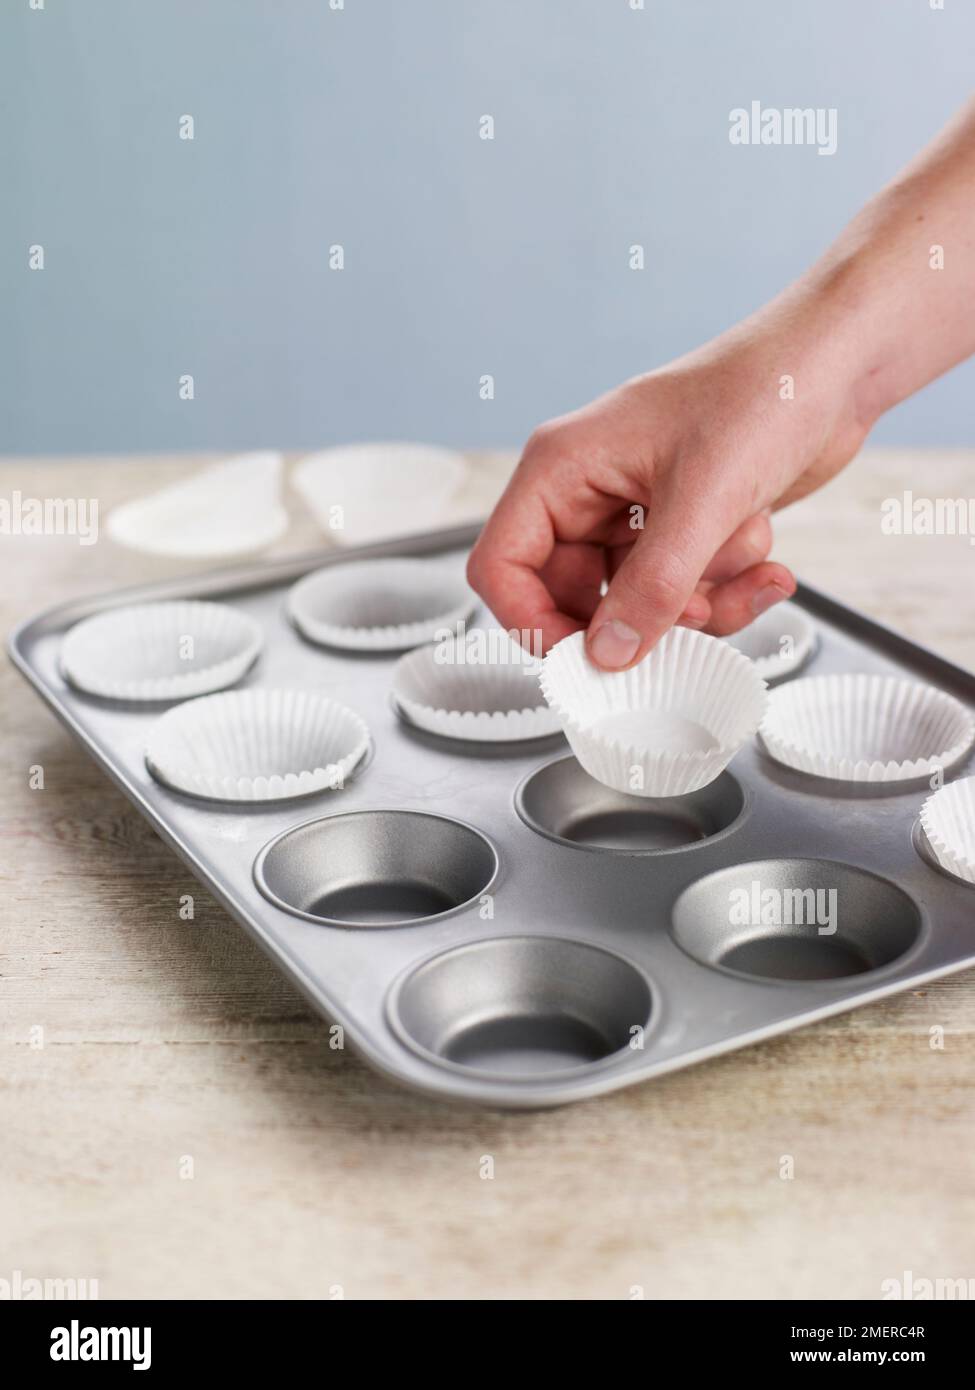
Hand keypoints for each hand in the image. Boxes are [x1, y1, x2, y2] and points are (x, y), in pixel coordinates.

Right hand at [468, 317, 866, 668]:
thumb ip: (652, 587)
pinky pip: (684, 592)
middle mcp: (588, 493)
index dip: (530, 621)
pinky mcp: (681, 530)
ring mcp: (634, 514)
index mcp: (562, 467)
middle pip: (573, 598)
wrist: (836, 363)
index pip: (502, 565)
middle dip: (640, 618)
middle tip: (691, 619)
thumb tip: (608, 655)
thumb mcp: (704, 500)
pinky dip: (727, 589)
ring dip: (701, 602)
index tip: (584, 660)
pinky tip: (766, 562)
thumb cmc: (764, 392)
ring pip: (638, 604)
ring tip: (748, 562)